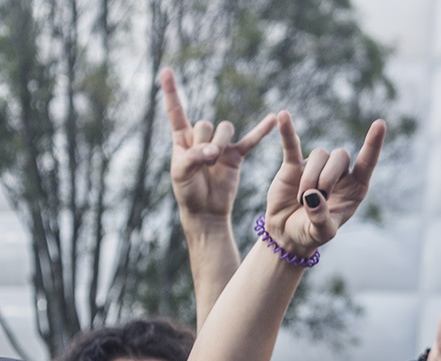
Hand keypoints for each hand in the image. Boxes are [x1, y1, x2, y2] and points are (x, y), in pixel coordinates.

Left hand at [161, 68, 274, 225]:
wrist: (206, 211)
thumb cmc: (188, 191)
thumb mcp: (181, 173)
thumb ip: (194, 156)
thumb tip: (215, 151)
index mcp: (182, 138)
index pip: (176, 110)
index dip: (172, 91)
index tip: (167, 70)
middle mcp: (201, 138)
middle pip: (206, 124)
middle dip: (205, 141)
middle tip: (204, 160)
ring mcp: (220, 146)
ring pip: (224, 128)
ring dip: (219, 143)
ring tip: (215, 162)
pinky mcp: (236, 156)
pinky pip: (250, 140)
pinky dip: (261, 130)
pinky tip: (273, 119)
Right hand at [263, 111, 384, 256]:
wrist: (287, 233)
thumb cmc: (311, 233)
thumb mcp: (321, 233)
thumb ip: (321, 218)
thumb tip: (312, 197)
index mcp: (355, 188)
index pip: (367, 162)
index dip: (373, 143)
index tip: (380, 124)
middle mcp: (338, 174)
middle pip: (339, 156)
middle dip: (327, 177)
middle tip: (314, 199)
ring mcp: (316, 167)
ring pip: (318, 155)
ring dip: (310, 177)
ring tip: (301, 200)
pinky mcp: (293, 165)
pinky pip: (291, 144)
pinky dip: (287, 131)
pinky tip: (283, 116)